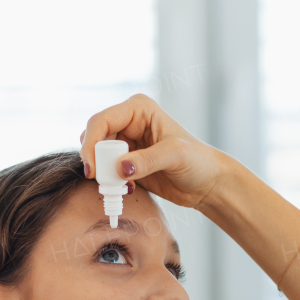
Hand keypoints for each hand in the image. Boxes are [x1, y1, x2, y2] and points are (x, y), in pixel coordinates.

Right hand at [79, 95, 233, 209]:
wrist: (208, 183)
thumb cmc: (199, 162)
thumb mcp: (175, 157)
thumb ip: (148, 160)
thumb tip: (120, 168)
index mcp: (138, 109)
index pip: (102, 121)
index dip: (91, 144)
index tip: (92, 169)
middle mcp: (129, 122)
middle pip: (95, 138)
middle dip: (96, 160)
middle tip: (106, 182)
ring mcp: (126, 142)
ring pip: (98, 155)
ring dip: (103, 173)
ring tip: (121, 187)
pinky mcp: (126, 162)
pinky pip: (106, 170)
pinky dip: (110, 181)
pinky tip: (128, 189)